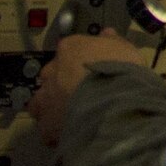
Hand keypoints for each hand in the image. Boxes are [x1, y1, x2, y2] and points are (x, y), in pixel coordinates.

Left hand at [27, 32, 144, 145]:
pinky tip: (70, 131)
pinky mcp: (46, 125)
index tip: (90, 66)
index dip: (79, 59)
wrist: (112, 104)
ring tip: (70, 113)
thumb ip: (112, 42)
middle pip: (51, 74)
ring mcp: (46, 98)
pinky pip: (47, 127)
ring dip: (52, 105)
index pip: (69, 49)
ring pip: (41, 101)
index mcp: (71, 48)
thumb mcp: (125, 49)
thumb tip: (106, 34)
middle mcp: (52, 70)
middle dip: (62, 80)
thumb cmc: (121, 71)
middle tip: (80, 90)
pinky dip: (55, 129)